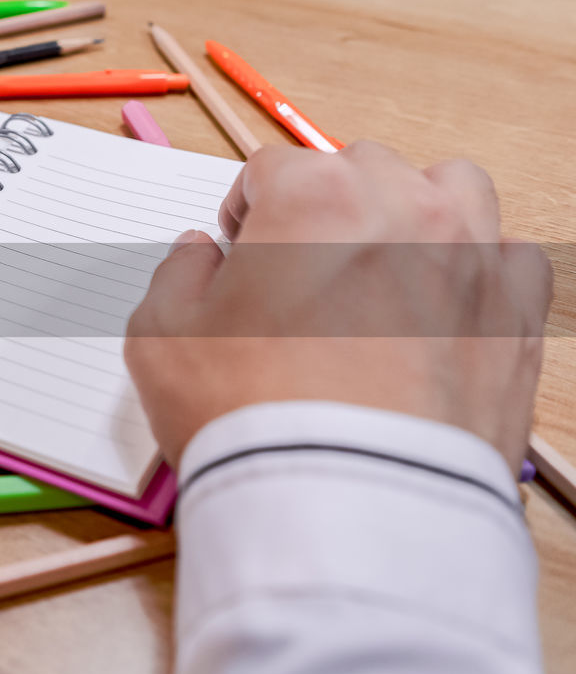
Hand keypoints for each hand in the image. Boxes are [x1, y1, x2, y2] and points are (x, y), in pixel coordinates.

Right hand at [124, 142, 551, 470]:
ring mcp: (471, 257)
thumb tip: (200, 253)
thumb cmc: (245, 414)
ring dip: (412, 213)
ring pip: (449, 189)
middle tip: (302, 275)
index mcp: (313, 195)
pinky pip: (511, 259)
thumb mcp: (159, 336)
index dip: (246, 213)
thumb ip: (176, 272)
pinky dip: (478, 271)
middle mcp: (402, 206)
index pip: (271, 169)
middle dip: (326, 209)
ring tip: (382, 273)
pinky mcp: (515, 316)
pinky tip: (442, 311)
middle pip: (359, 170)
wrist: (341, 504)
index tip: (240, 256)